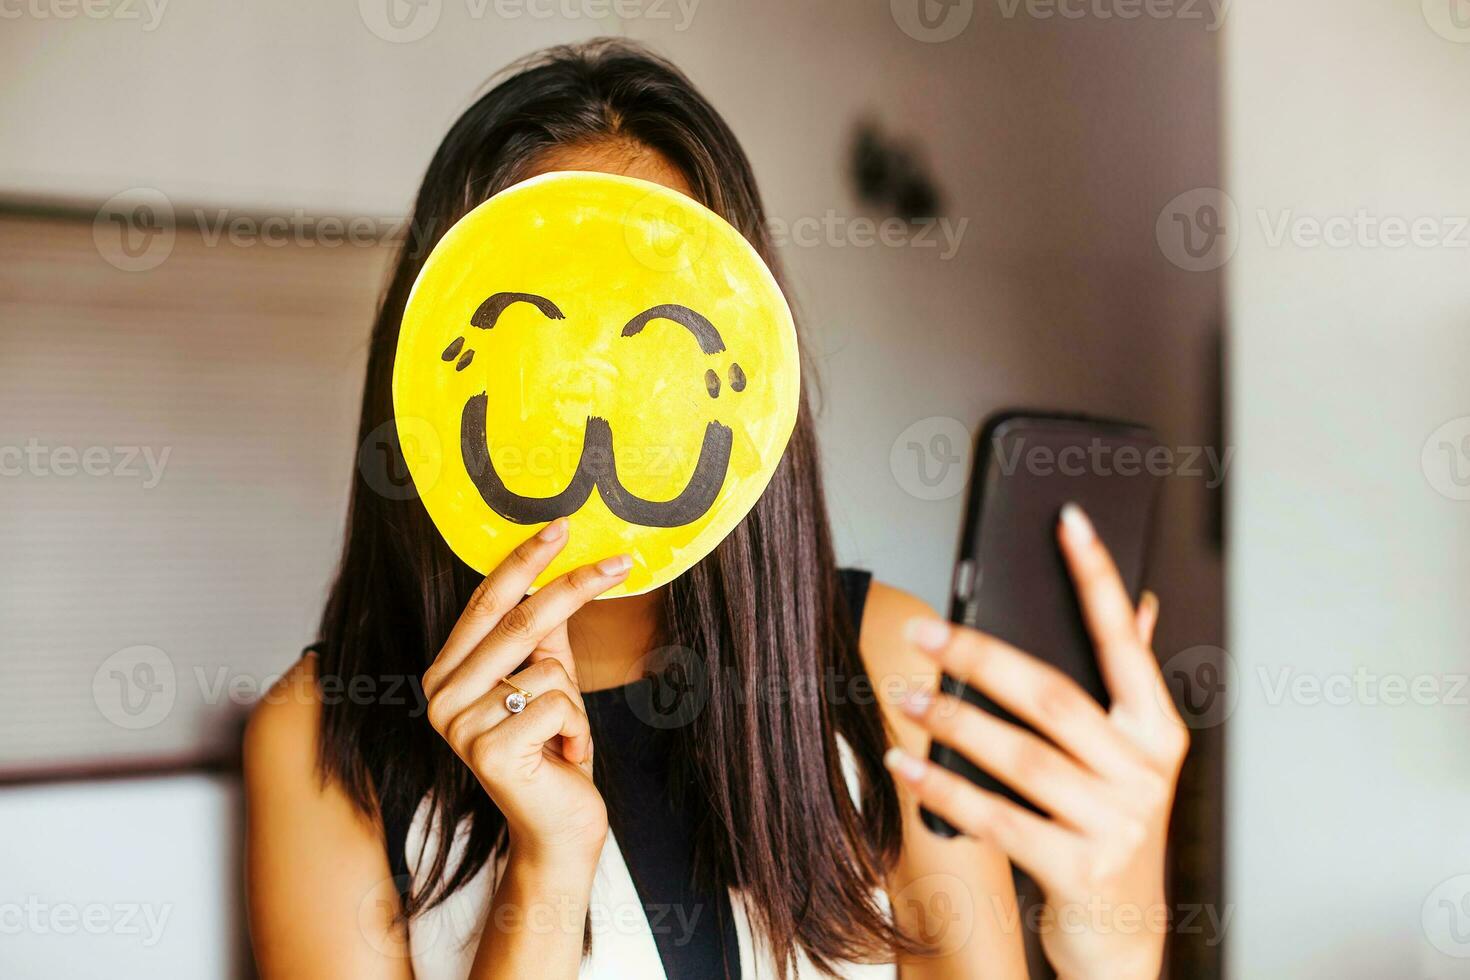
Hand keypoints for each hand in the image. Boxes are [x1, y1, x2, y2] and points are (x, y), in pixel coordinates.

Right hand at [422, 519, 631, 871]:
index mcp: (446, 672)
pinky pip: (559, 705)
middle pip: (517, 622)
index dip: (525, 561)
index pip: (486, 602)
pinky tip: (565, 758)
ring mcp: (459, 725)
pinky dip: (578, 730)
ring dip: (576, 703)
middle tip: (621, 561)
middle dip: (574, 587)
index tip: (562, 526)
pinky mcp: (489, 751)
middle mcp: (441, 696)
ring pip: (548, 669)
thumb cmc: (553, 752)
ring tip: (564, 738)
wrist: (558, 831)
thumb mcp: (547, 682)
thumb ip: (543, 634)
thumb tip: (558, 569)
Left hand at [885, 503, 1187, 979]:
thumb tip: (1138, 604)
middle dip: (980, 657)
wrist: (1124, 937)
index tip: (1067, 521)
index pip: (1125, 640)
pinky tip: (907, 765)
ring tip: (905, 695)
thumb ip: (1127, 684)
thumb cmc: (1110, 830)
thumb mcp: (1130, 760)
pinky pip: (996, 816)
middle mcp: (1145, 771)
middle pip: (1052, 695)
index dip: (1096, 577)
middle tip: (925, 632)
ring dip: (952, 721)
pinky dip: (944, 787)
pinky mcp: (1078, 869)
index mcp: (1158, 730)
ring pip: (1019, 755)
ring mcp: (1116, 823)